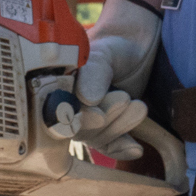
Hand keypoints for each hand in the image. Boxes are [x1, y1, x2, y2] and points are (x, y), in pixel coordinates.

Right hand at [46, 0, 160, 160]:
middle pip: (79, 128)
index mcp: (55, 89)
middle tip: (125, 98)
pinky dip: (122, 148)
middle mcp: (67, 108)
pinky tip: (136, 149)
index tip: (100, 116)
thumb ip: (94, 73)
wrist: (132, 45)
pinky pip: (110, 146)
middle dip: (105, 118)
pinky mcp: (105, 129)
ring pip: (97, 137)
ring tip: (140, 107)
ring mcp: (86, 121)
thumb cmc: (112, 46)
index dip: (76, 119)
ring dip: (119, 126)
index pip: (58, 113)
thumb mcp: (102, 54)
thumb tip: (87, 100)